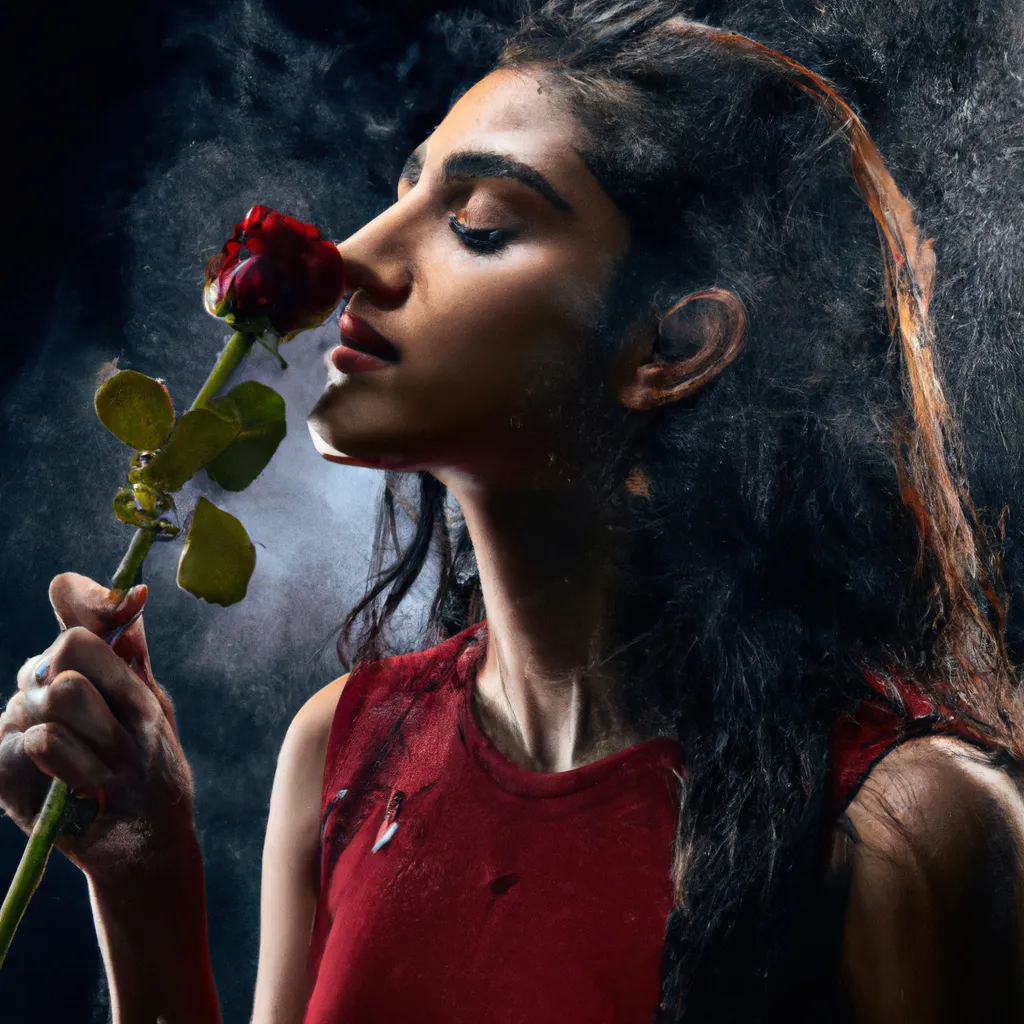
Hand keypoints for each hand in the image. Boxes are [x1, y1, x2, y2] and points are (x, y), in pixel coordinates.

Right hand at [0, 572, 196, 880]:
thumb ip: (131, 651)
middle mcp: (42, 680)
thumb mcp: (150, 703)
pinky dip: (77, 769)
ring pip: (59, 695)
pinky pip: (40, 742)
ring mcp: (15, 719)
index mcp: (82, 658)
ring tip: (109, 769)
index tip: (122, 606)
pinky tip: (82, 790)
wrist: (142, 836)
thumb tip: (134, 592)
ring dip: (102, 739)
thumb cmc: (152, 764)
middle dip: (113, 693)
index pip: (71, 598)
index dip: (89, 597)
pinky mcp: (0, 762)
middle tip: (126, 736)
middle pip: (69, 646)